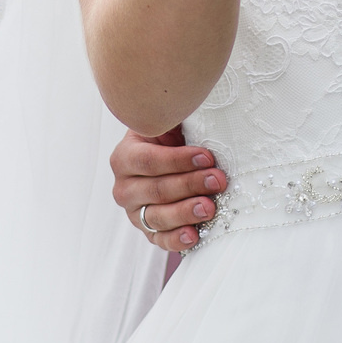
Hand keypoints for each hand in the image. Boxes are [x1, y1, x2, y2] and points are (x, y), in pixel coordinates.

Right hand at [111, 125, 225, 251]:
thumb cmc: (174, 139)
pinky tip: (194, 235)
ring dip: (186, 212)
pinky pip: (160, 240)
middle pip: (156, 190)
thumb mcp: (169, 123)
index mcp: (125, 156)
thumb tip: (192, 102)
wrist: (171, 162)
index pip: (148, 161)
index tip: (208, 156)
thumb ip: (174, 117)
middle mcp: (124, 187)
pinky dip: (177, 240)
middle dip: (190, 184)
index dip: (178, 160)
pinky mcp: (148, 232)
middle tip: (218, 180)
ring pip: (157, 217)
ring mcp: (134, 212)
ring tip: (210, 207)